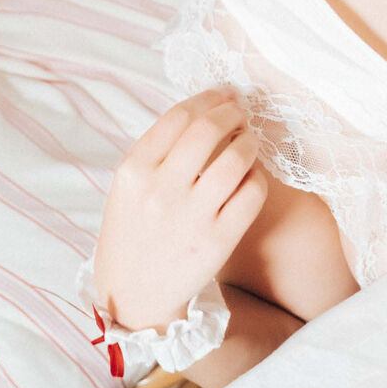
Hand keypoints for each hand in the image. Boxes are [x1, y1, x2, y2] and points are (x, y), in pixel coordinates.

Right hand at [94, 89, 268, 331]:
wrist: (133, 293)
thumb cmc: (134, 230)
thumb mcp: (128, 186)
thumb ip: (159, 149)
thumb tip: (208, 107)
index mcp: (134, 172)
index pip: (178, 116)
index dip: (208, 98)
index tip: (223, 95)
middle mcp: (160, 191)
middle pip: (208, 130)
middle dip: (232, 112)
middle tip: (241, 112)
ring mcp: (191, 217)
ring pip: (236, 159)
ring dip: (249, 141)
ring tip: (249, 140)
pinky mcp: (218, 241)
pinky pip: (252, 193)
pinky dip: (257, 176)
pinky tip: (251, 175)